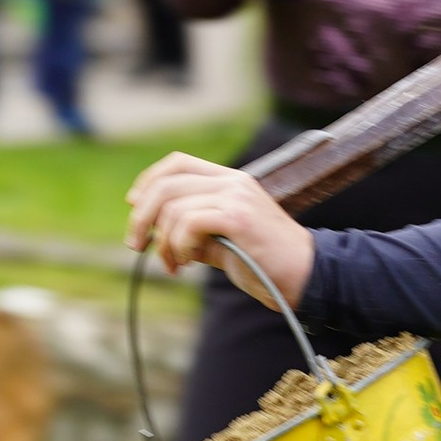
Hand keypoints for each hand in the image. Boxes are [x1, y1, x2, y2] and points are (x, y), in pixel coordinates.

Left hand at [126, 151, 316, 305]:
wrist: (306, 276)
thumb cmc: (266, 263)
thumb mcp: (223, 242)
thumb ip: (193, 231)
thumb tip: (154, 234)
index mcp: (231, 181)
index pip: (177, 163)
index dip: (148, 182)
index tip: (135, 207)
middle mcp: (233, 182)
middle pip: (166, 184)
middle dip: (141, 216)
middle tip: (136, 245)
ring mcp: (236, 197)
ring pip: (173, 207)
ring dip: (162, 241)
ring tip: (173, 264)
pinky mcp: (238, 218)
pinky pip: (188, 223)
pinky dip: (178, 245)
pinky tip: (187, 263)